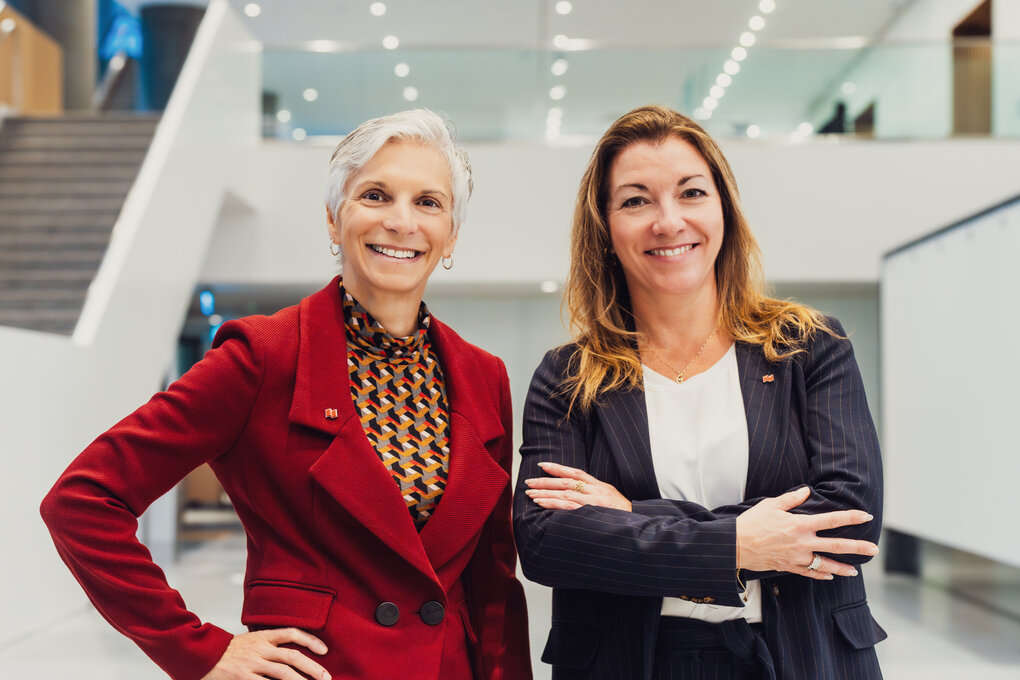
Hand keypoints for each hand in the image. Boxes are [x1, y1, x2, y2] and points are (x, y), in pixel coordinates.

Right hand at [201, 628, 330, 679]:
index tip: (324, 650)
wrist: (199, 654)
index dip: (310, 640)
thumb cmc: (226, 651)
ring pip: (283, 672)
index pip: (292, 633)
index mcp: (262, 636)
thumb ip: (268, 646)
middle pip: (292, 656)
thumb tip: (289, 655)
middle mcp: (260, 648)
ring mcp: (252, 663)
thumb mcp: (249, 642)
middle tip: (326, 677)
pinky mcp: (242, 676)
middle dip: (312, 667)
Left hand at [524, 461, 631, 511]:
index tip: (542, 465)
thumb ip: (596, 495)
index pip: (576, 472)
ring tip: (530, 494)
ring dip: (545, 493)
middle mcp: (596, 490)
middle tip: (528, 481)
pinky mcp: (592, 512)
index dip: (558, 468)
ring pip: (564, 493)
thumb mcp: (612, 500)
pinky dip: (553, 504)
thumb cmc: (624, 516)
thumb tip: (577, 495)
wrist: (641, 524)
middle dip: (545, 481)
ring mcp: (594, 501)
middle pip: (566, 481)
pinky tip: (542, 503)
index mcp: (600, 486)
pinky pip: (568, 507)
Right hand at [736, 487, 877, 580]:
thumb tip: (806, 491)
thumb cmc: (751, 523)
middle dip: (857, 547)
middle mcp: (802, 542)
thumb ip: (791, 499)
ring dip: (842, 568)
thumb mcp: (771, 505)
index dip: (851, 517)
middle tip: (874, 550)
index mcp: (800, 524)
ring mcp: (797, 557)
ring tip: (855, 571)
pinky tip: (830, 576)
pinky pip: (809, 573)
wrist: (735, 545)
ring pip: (825, 564)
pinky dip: (821, 575)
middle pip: (836, 545)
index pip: (832, 520)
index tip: (866, 517)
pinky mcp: (789, 567)